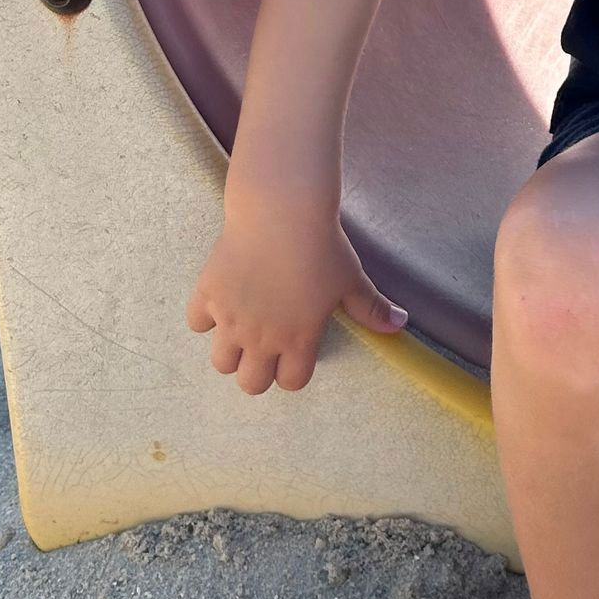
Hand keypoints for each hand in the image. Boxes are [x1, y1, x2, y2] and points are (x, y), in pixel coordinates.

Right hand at [186, 201, 406, 395]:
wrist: (282, 214)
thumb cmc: (322, 247)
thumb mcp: (351, 280)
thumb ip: (372, 309)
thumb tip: (401, 325)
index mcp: (297, 340)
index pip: (291, 382)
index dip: (295, 370)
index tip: (297, 352)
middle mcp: (260, 338)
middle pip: (250, 384)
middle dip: (258, 371)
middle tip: (266, 347)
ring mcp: (230, 319)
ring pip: (220, 362)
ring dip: (231, 350)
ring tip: (242, 328)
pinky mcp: (208, 295)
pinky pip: (196, 322)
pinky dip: (206, 316)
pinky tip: (222, 299)